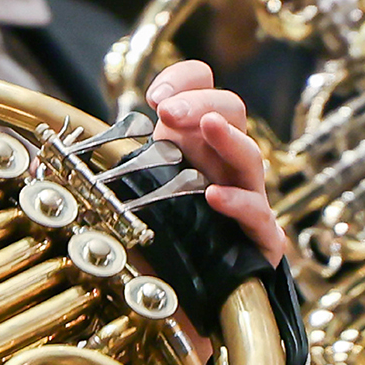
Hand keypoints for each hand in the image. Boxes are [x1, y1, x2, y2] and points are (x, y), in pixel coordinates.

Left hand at [144, 60, 285, 263]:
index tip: (154, 96)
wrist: (193, 283)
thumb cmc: (172, 226)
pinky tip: (215, 196)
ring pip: (250, 157)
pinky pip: (258, 216)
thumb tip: (106, 139)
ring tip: (209, 125)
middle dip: (200, 102)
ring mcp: (246, 194)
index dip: (182, 80)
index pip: (204, 86)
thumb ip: (133, 156)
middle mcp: (225, 159)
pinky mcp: (259, 235)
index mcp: (198, 138)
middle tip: (167, 111)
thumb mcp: (144, 183)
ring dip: (229, 138)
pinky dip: (239, 203)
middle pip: (230, 111)